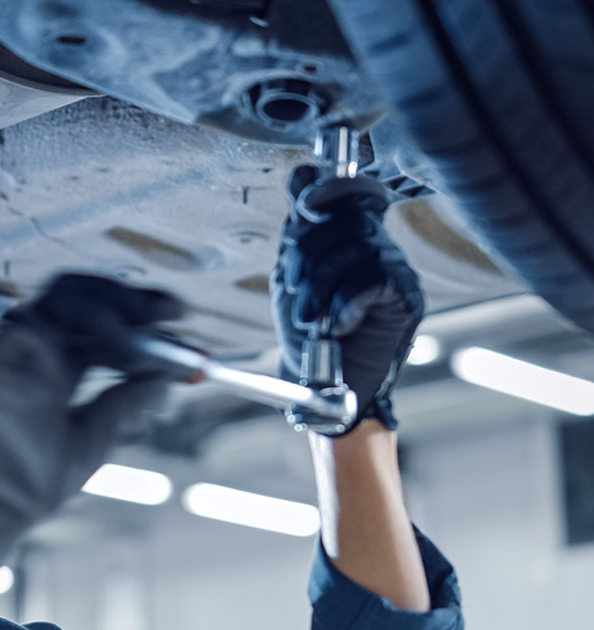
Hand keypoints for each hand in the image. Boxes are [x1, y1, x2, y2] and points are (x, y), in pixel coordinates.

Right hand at [0, 274, 182, 586]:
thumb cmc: (16, 488)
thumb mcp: (87, 444)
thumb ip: (123, 407)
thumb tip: (167, 380)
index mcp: (55, 372)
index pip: (101, 329)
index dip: (141, 322)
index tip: (179, 324)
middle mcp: (35, 354)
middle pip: (89, 302)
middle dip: (135, 302)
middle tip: (173, 312)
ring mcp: (15, 351)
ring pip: (69, 296)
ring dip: (116, 307)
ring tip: (149, 334)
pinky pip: (48, 315)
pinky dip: (92, 322)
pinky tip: (122, 350)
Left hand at [270, 165, 424, 432]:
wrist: (326, 387)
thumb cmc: (308, 336)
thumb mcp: (292, 278)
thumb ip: (298, 232)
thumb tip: (304, 173)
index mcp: (348, 237)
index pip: (346, 190)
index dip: (325, 192)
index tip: (304, 209)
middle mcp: (376, 246)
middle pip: (343, 219)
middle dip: (306, 257)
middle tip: (295, 295)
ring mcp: (395, 268)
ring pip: (356, 247)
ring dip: (319, 288)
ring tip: (309, 319)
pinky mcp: (406, 296)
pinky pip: (372, 279)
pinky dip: (344, 305)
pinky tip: (335, 326)